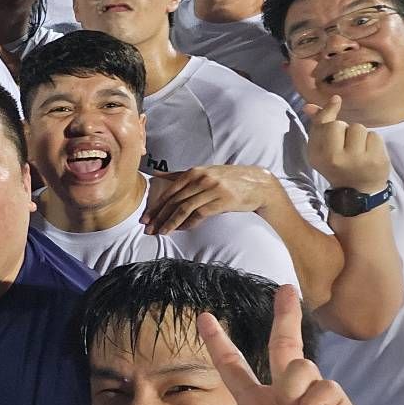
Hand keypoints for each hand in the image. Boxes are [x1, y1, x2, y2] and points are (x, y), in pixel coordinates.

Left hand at [141, 164, 275, 234]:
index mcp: (193, 172)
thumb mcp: (204, 173)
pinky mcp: (222, 200)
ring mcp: (212, 189)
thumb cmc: (228, 179)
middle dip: (159, 216)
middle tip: (148, 228)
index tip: (145, 218)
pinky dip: (188, 223)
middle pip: (174, 201)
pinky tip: (181, 229)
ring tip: (161, 232)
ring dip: (171, 222)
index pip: (169, 192)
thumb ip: (180, 175)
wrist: (258, 184)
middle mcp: (201, 178)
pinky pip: (200, 214)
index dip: (156, 206)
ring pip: (184, 208)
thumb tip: (157, 175)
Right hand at [305, 95, 391, 194]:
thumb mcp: (321, 150)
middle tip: (346, 143)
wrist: (358, 191)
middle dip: (344, 129)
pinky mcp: (375, 160)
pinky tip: (369, 153)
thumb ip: (317, 127)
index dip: (328, 111)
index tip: (336, 100)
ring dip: (360, 135)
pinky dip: (373, 141)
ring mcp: (355, 159)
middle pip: (339, 125)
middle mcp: (334, 158)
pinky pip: (374, 136)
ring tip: (358, 149)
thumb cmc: (338, 165)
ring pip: (358, 128)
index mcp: (317, 155)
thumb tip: (309, 105)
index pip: (322, 125)